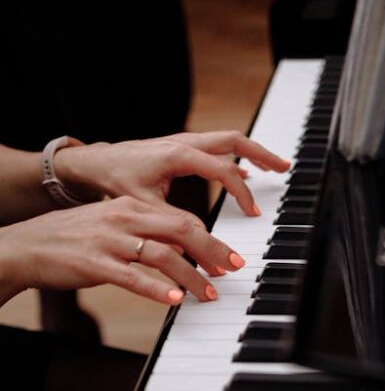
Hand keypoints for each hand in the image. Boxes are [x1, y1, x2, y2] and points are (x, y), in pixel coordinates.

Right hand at [0, 196, 244, 306]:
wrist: (26, 246)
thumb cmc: (74, 241)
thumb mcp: (112, 227)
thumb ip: (146, 235)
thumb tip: (181, 251)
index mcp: (130, 207)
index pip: (181, 219)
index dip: (210, 239)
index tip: (230, 258)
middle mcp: (123, 219)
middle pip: (181, 231)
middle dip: (213, 252)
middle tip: (233, 270)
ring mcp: (109, 241)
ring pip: (162, 255)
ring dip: (192, 276)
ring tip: (209, 294)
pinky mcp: (94, 265)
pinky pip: (133, 277)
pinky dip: (157, 289)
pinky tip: (175, 299)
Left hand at [55, 131, 289, 215]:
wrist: (94, 163)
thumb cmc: (115, 181)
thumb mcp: (145, 208)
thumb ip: (175, 227)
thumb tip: (201, 250)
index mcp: (179, 155)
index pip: (223, 170)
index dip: (241, 193)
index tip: (252, 214)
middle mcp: (185, 143)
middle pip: (234, 141)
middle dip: (262, 154)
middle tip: (284, 168)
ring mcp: (184, 142)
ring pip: (228, 141)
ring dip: (252, 153)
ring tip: (274, 167)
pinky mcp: (181, 148)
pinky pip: (217, 147)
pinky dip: (236, 157)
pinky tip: (244, 171)